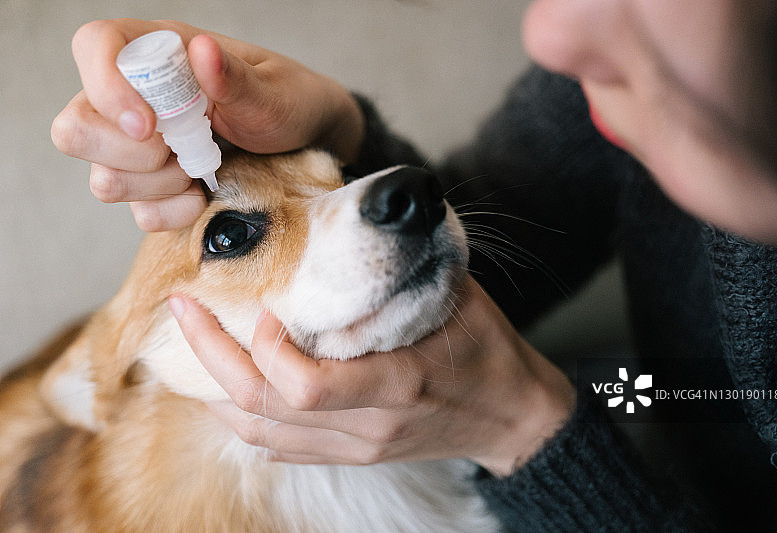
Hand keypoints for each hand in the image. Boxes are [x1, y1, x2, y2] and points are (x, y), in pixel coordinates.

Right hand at [51, 19, 364, 230]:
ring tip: (199, 170)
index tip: (150, 125)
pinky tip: (201, 196)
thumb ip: (236, 78)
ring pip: (101, 178)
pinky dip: (171, 212)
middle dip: (128, 153)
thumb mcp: (272, 91)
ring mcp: (138, 147)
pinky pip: (138, 212)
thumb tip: (203, 51)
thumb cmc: (287, 101)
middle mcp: (136, 96)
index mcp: (159, 51)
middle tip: (180, 149)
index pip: (94, 46)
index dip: (105, 86)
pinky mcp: (154, 186)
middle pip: (74, 127)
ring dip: (155, 185)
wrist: (306, 142)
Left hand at [169, 276, 575, 476]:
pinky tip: (223, 385)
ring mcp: (355, 449)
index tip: (260, 304)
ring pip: (260, 434)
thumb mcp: (455, 297)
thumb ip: (401, 269)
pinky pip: (276, 448)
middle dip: (212, 359)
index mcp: (396, 385)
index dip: (267, 349)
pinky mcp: (350, 456)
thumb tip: (357, 215)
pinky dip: (241, 415)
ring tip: (190, 343)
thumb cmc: (484, 347)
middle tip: (184, 309)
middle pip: (264, 412)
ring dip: (215, 389)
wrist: (510, 415)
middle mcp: (368, 426)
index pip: (304, 387)